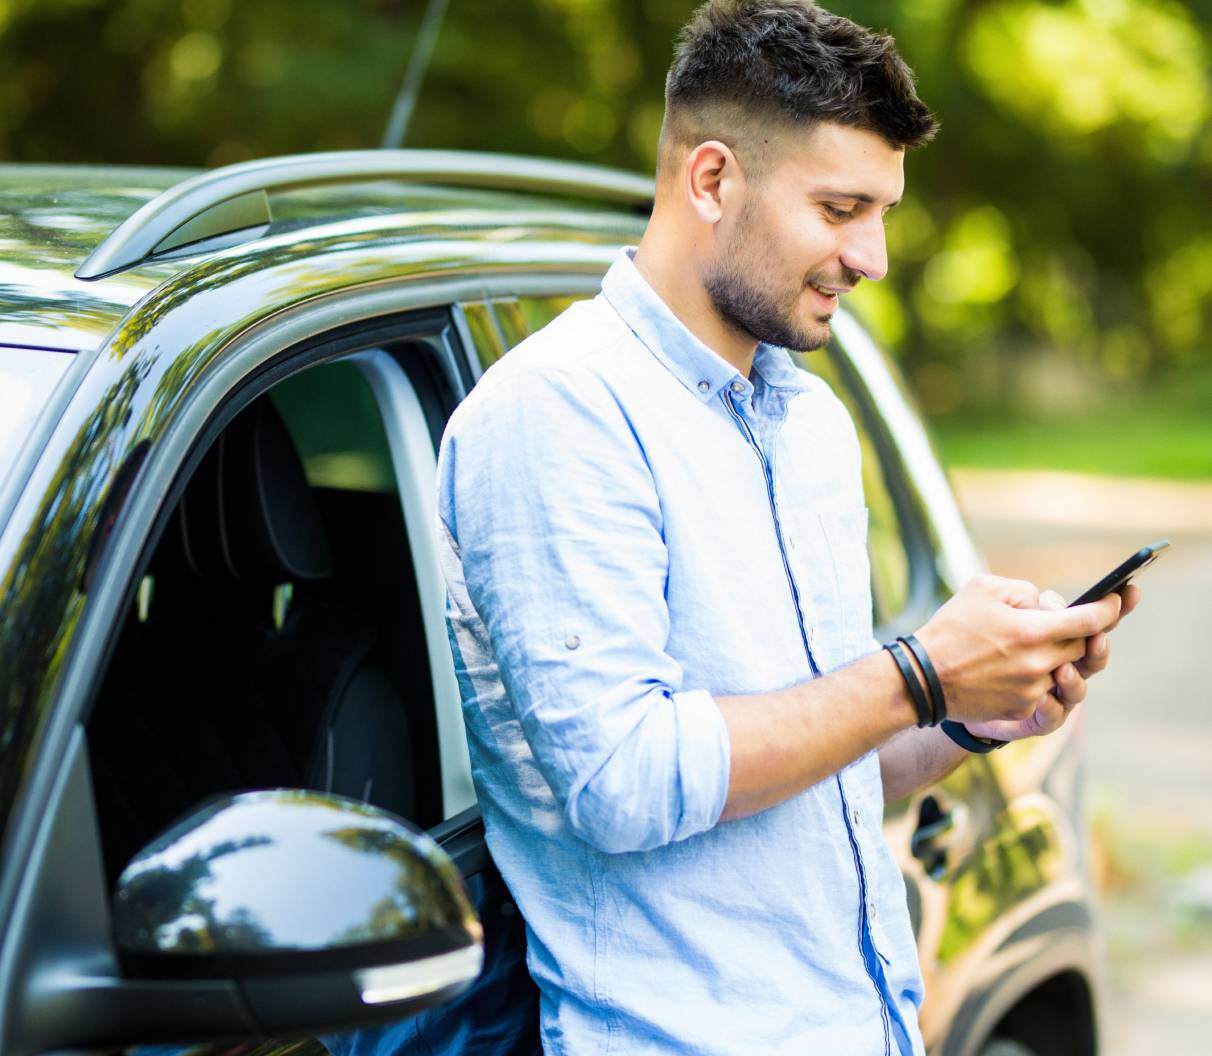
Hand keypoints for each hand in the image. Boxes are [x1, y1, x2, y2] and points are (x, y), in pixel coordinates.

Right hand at [913, 574, 1122, 731]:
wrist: (920, 679)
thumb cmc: (949, 629)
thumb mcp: (983, 589)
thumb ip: (1024, 590)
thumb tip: (1047, 604)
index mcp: (1032, 631)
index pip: (1090, 620)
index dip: (1112, 608)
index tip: (1121, 598)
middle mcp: (1039, 664)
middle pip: (1082, 646)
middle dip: (1084, 632)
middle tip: (1077, 620)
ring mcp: (1032, 691)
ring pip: (1066, 671)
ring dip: (1057, 656)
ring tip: (1036, 646)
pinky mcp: (1021, 710)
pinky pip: (1046, 693)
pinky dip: (1039, 678)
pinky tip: (1016, 668)